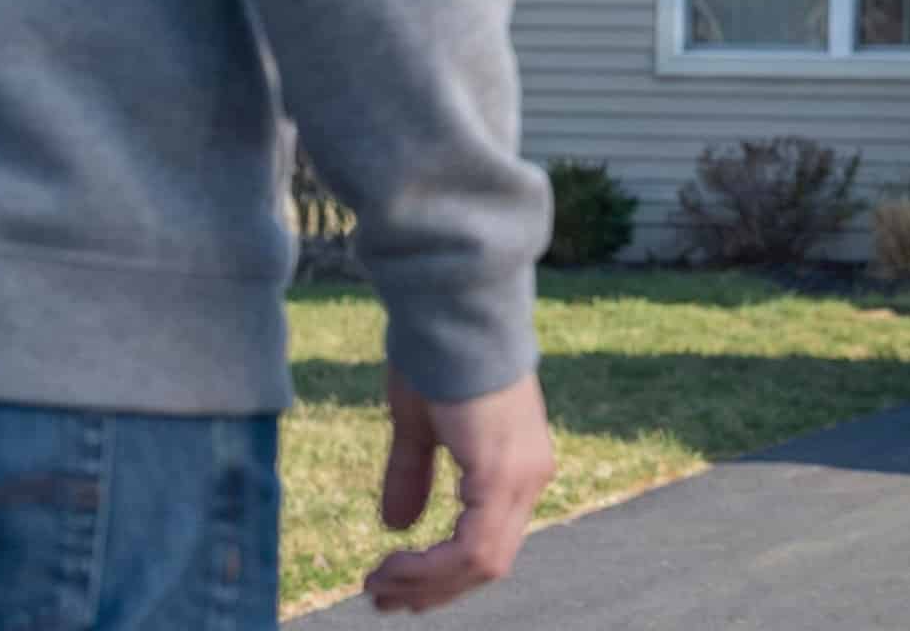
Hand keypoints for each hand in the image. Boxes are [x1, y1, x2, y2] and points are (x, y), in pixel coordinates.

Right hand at [363, 369, 555, 613]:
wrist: (451, 309)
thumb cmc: (435, 353)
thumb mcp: (420, 425)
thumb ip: (413, 474)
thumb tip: (396, 524)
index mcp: (517, 465)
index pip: (490, 541)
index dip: (443, 571)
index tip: (395, 582)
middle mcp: (530, 476)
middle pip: (488, 562)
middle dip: (433, 589)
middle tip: (382, 598)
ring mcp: (521, 476)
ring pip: (481, 562)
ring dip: (426, 583)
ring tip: (378, 586)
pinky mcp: (501, 474)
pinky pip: (471, 547)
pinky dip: (431, 567)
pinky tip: (393, 564)